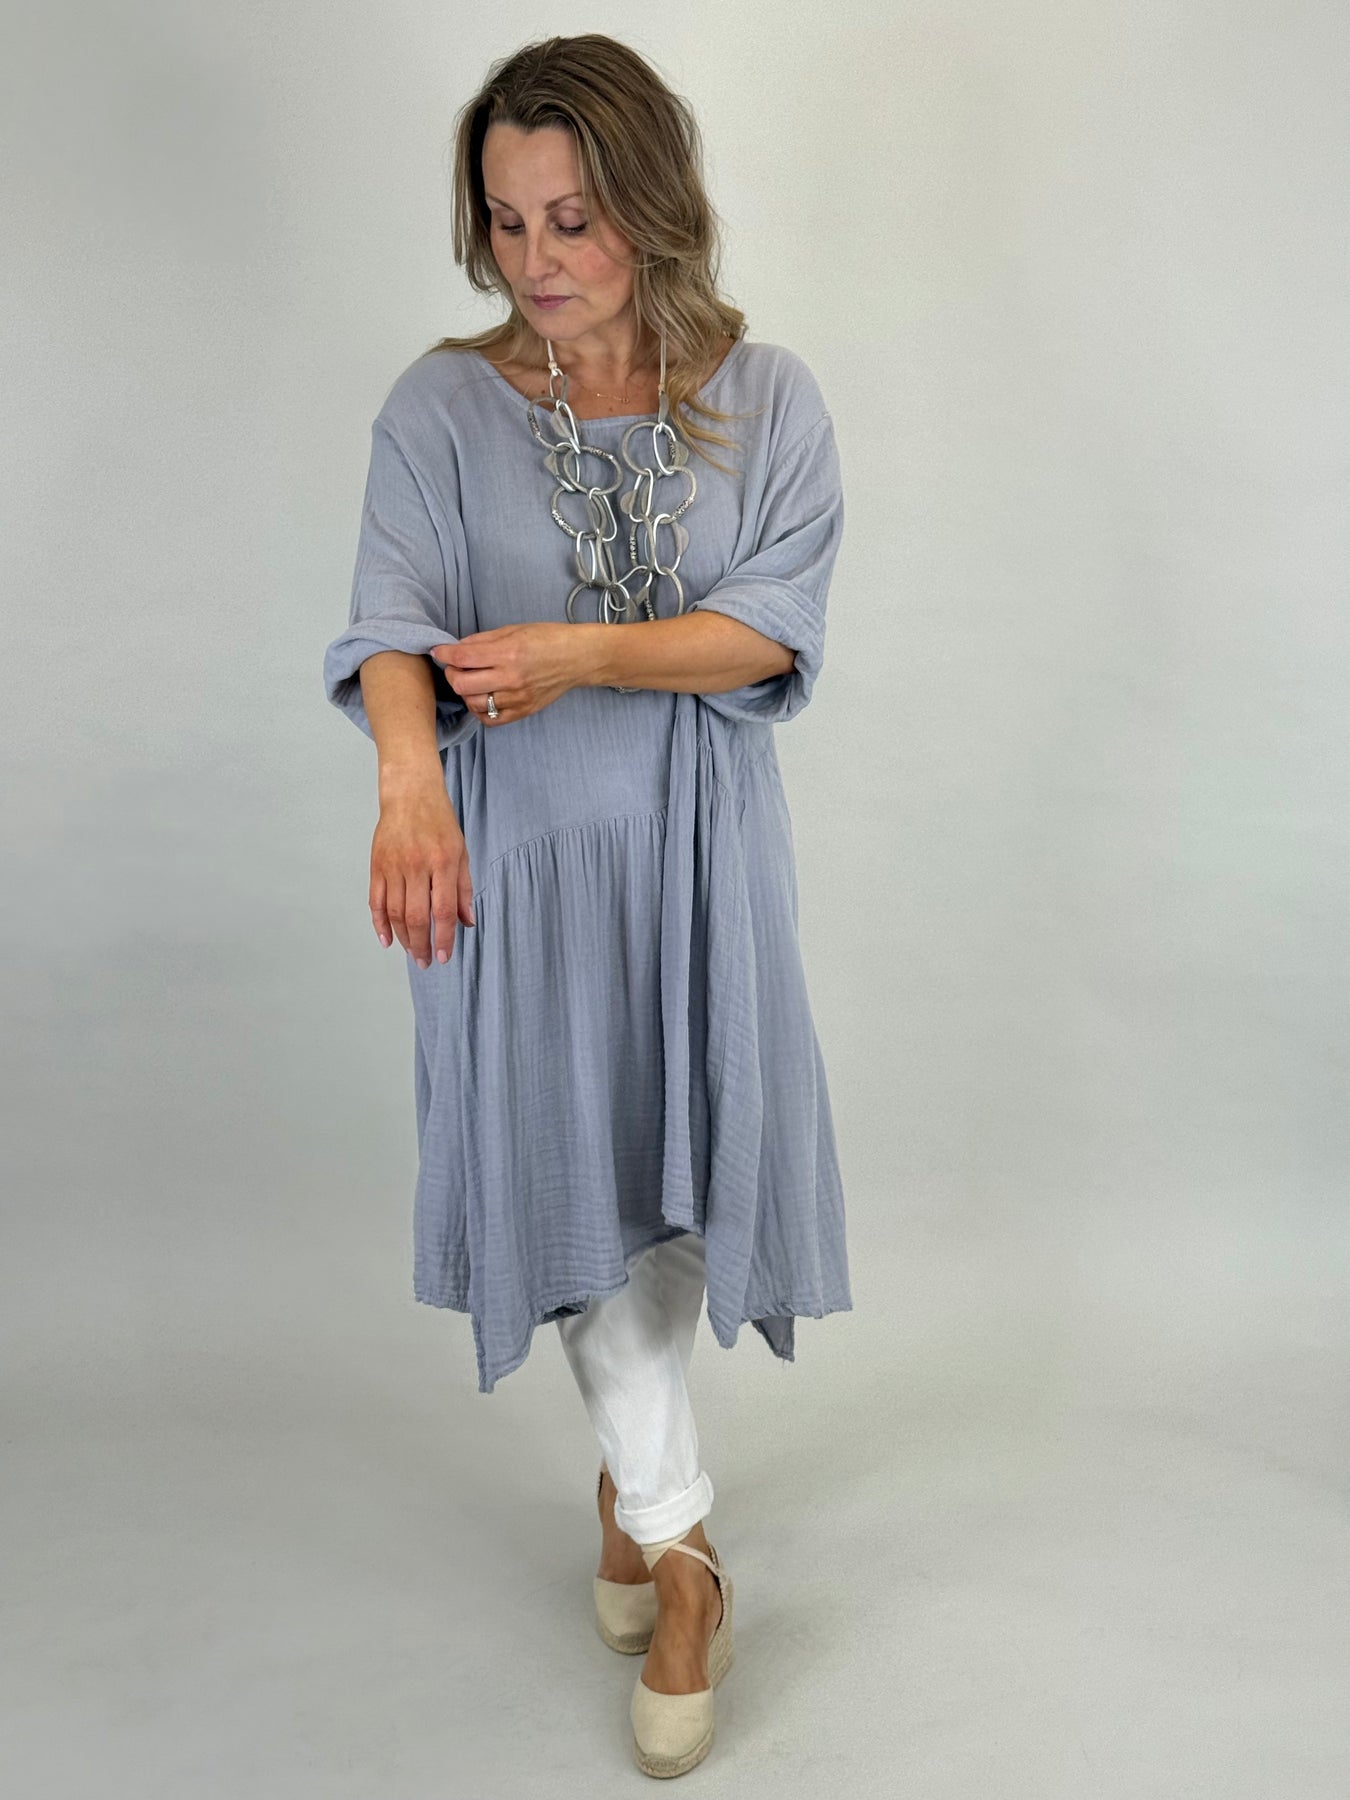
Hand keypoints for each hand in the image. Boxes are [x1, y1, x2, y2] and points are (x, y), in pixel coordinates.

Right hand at [370, 777, 473, 965]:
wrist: (410, 794)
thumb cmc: (439, 823)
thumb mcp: (461, 853)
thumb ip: (463, 889)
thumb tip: (467, 923)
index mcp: (443, 862)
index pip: (443, 910)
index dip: (444, 937)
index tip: (444, 956)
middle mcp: (417, 865)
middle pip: (416, 916)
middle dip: (421, 945)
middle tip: (426, 961)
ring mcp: (394, 865)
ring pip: (395, 913)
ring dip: (404, 938)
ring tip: (413, 953)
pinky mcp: (377, 865)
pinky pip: (376, 901)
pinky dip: (380, 924)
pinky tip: (387, 940)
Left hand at [430, 622, 588, 724]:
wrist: (577, 658)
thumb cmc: (548, 639)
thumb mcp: (513, 630)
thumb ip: (482, 640)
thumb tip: (456, 648)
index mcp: (508, 652)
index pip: (462, 657)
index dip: (443, 653)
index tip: (438, 651)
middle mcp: (511, 678)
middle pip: (462, 684)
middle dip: (452, 673)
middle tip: (456, 666)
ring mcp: (517, 698)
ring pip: (473, 703)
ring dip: (465, 692)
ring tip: (471, 681)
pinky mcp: (523, 711)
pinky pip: (490, 719)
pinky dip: (479, 710)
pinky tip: (482, 697)